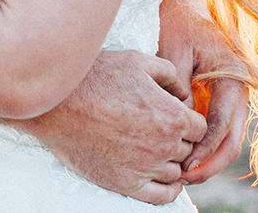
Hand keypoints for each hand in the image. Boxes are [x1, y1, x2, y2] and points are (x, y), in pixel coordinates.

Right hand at [18, 50, 206, 204]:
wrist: (57, 102)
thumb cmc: (96, 76)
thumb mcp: (138, 61)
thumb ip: (171, 74)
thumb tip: (184, 93)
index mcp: (172, 116)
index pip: (200, 127)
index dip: (188, 120)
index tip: (173, 115)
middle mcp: (163, 146)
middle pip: (188, 150)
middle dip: (178, 139)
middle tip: (157, 128)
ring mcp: (145, 167)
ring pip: (176, 173)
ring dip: (170, 161)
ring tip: (152, 148)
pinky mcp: (126, 183)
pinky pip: (161, 196)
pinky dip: (167, 189)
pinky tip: (160, 177)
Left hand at [157, 0, 249, 182]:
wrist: (182, 1)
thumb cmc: (176, 22)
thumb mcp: (173, 52)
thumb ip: (179, 88)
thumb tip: (181, 122)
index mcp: (234, 77)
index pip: (222, 124)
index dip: (204, 148)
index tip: (183, 164)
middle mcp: (240, 89)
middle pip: (232, 139)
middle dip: (210, 163)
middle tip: (185, 178)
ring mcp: (233, 95)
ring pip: (228, 137)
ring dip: (209, 158)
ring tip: (184, 175)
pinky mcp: (222, 97)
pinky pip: (218, 128)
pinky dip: (206, 144)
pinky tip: (185, 157)